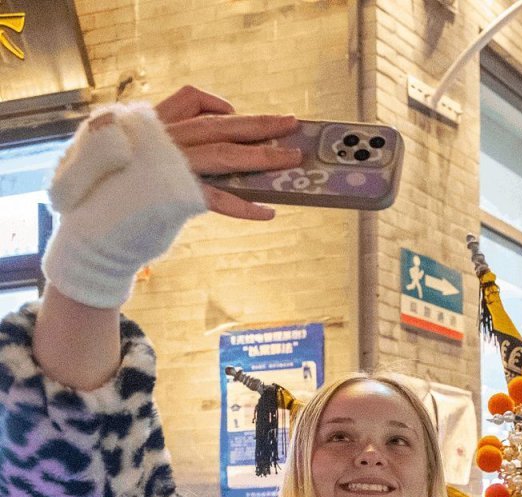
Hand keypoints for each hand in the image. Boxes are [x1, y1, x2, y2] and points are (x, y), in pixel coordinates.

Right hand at [41, 87, 299, 311]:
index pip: (187, 100)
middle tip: (291, 123)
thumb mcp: (129, 155)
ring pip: (225, 155)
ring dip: (263, 157)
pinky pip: (219, 199)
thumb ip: (161, 143)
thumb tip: (204, 142)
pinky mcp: (175, 198)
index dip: (216, 104)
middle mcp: (161, 141)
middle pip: (218, 125)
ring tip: (292, 160)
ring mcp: (168, 168)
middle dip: (258, 124)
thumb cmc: (113, 195)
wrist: (89, 231)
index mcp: (148, 125)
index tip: (236, 111)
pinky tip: (267, 212)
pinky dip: (246, 206)